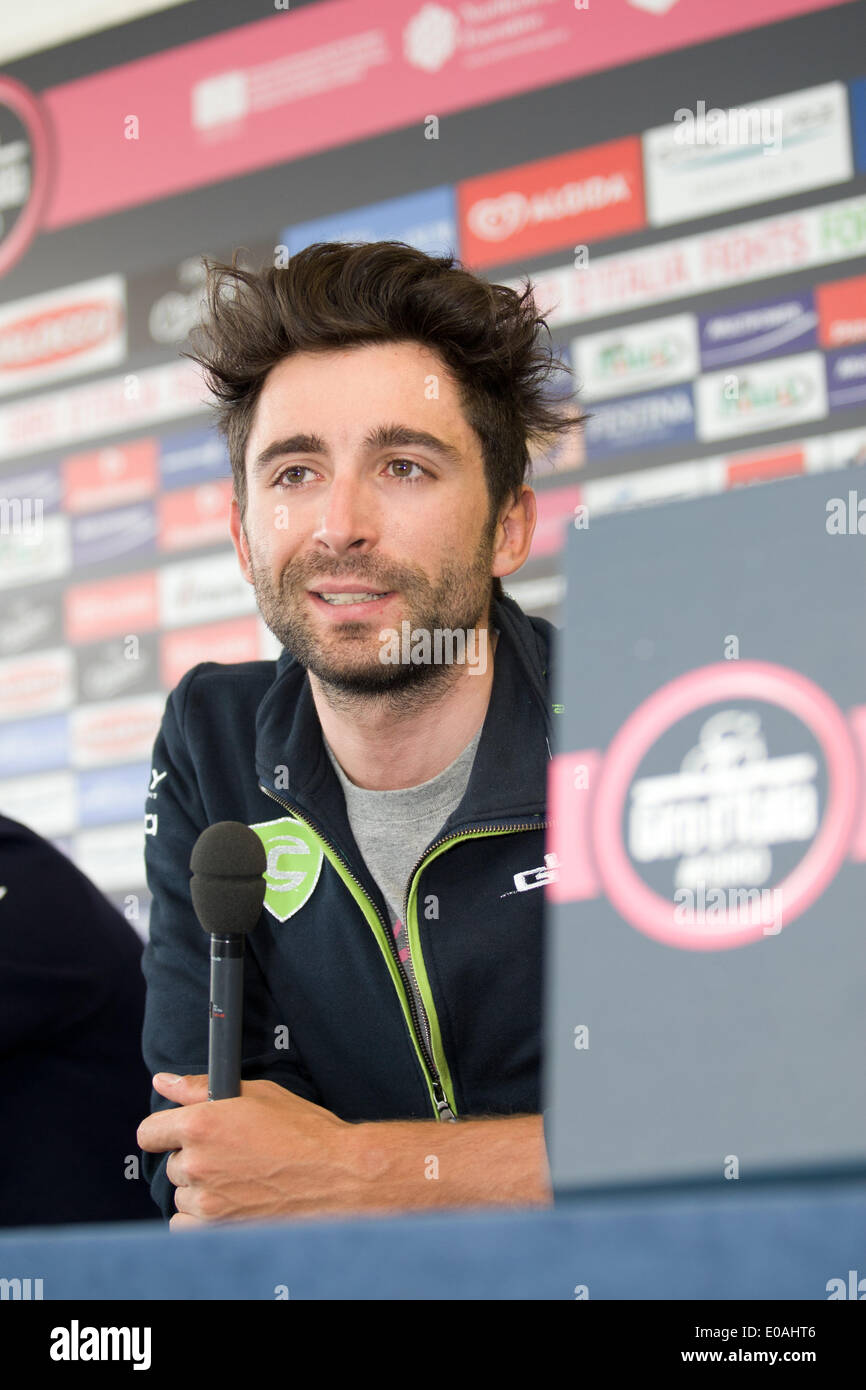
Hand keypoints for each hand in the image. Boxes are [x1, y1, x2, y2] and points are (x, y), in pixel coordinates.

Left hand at [137, 1073, 357, 1224]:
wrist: (336, 1174)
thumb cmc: (303, 1130)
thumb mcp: (256, 1094)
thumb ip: (199, 1088)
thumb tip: (163, 1081)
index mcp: (201, 1123)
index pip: (149, 1133)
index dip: (164, 1131)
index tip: (176, 1135)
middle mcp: (197, 1162)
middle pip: (172, 1165)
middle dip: (195, 1159)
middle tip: (230, 1155)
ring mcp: (207, 1199)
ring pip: (182, 1196)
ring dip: (201, 1190)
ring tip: (238, 1180)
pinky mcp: (218, 1228)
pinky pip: (185, 1227)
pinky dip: (201, 1220)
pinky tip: (229, 1204)